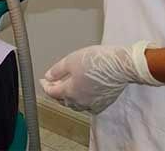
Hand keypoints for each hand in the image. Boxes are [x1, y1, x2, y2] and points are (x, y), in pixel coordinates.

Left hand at [40, 42, 159, 113]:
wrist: (121, 66)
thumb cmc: (98, 61)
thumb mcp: (71, 60)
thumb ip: (57, 70)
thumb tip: (48, 76)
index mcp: (70, 92)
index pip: (52, 92)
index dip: (45, 85)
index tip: (43, 80)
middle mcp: (80, 102)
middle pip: (63, 100)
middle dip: (56, 92)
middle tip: (53, 83)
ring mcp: (92, 104)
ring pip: (75, 104)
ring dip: (68, 97)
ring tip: (67, 88)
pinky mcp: (103, 103)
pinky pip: (88, 106)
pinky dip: (82, 100)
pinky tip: (82, 93)